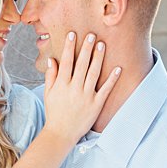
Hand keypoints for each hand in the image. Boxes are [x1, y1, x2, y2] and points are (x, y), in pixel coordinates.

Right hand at [42, 30, 119, 145]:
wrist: (61, 133)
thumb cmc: (54, 112)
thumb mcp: (48, 93)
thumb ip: (51, 76)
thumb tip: (52, 60)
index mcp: (61, 84)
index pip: (66, 61)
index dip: (70, 47)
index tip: (73, 34)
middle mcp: (74, 88)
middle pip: (81, 64)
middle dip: (86, 48)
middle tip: (92, 35)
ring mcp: (86, 96)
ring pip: (93, 73)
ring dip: (98, 58)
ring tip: (102, 45)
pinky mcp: (96, 104)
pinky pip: (105, 89)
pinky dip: (112, 78)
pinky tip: (118, 68)